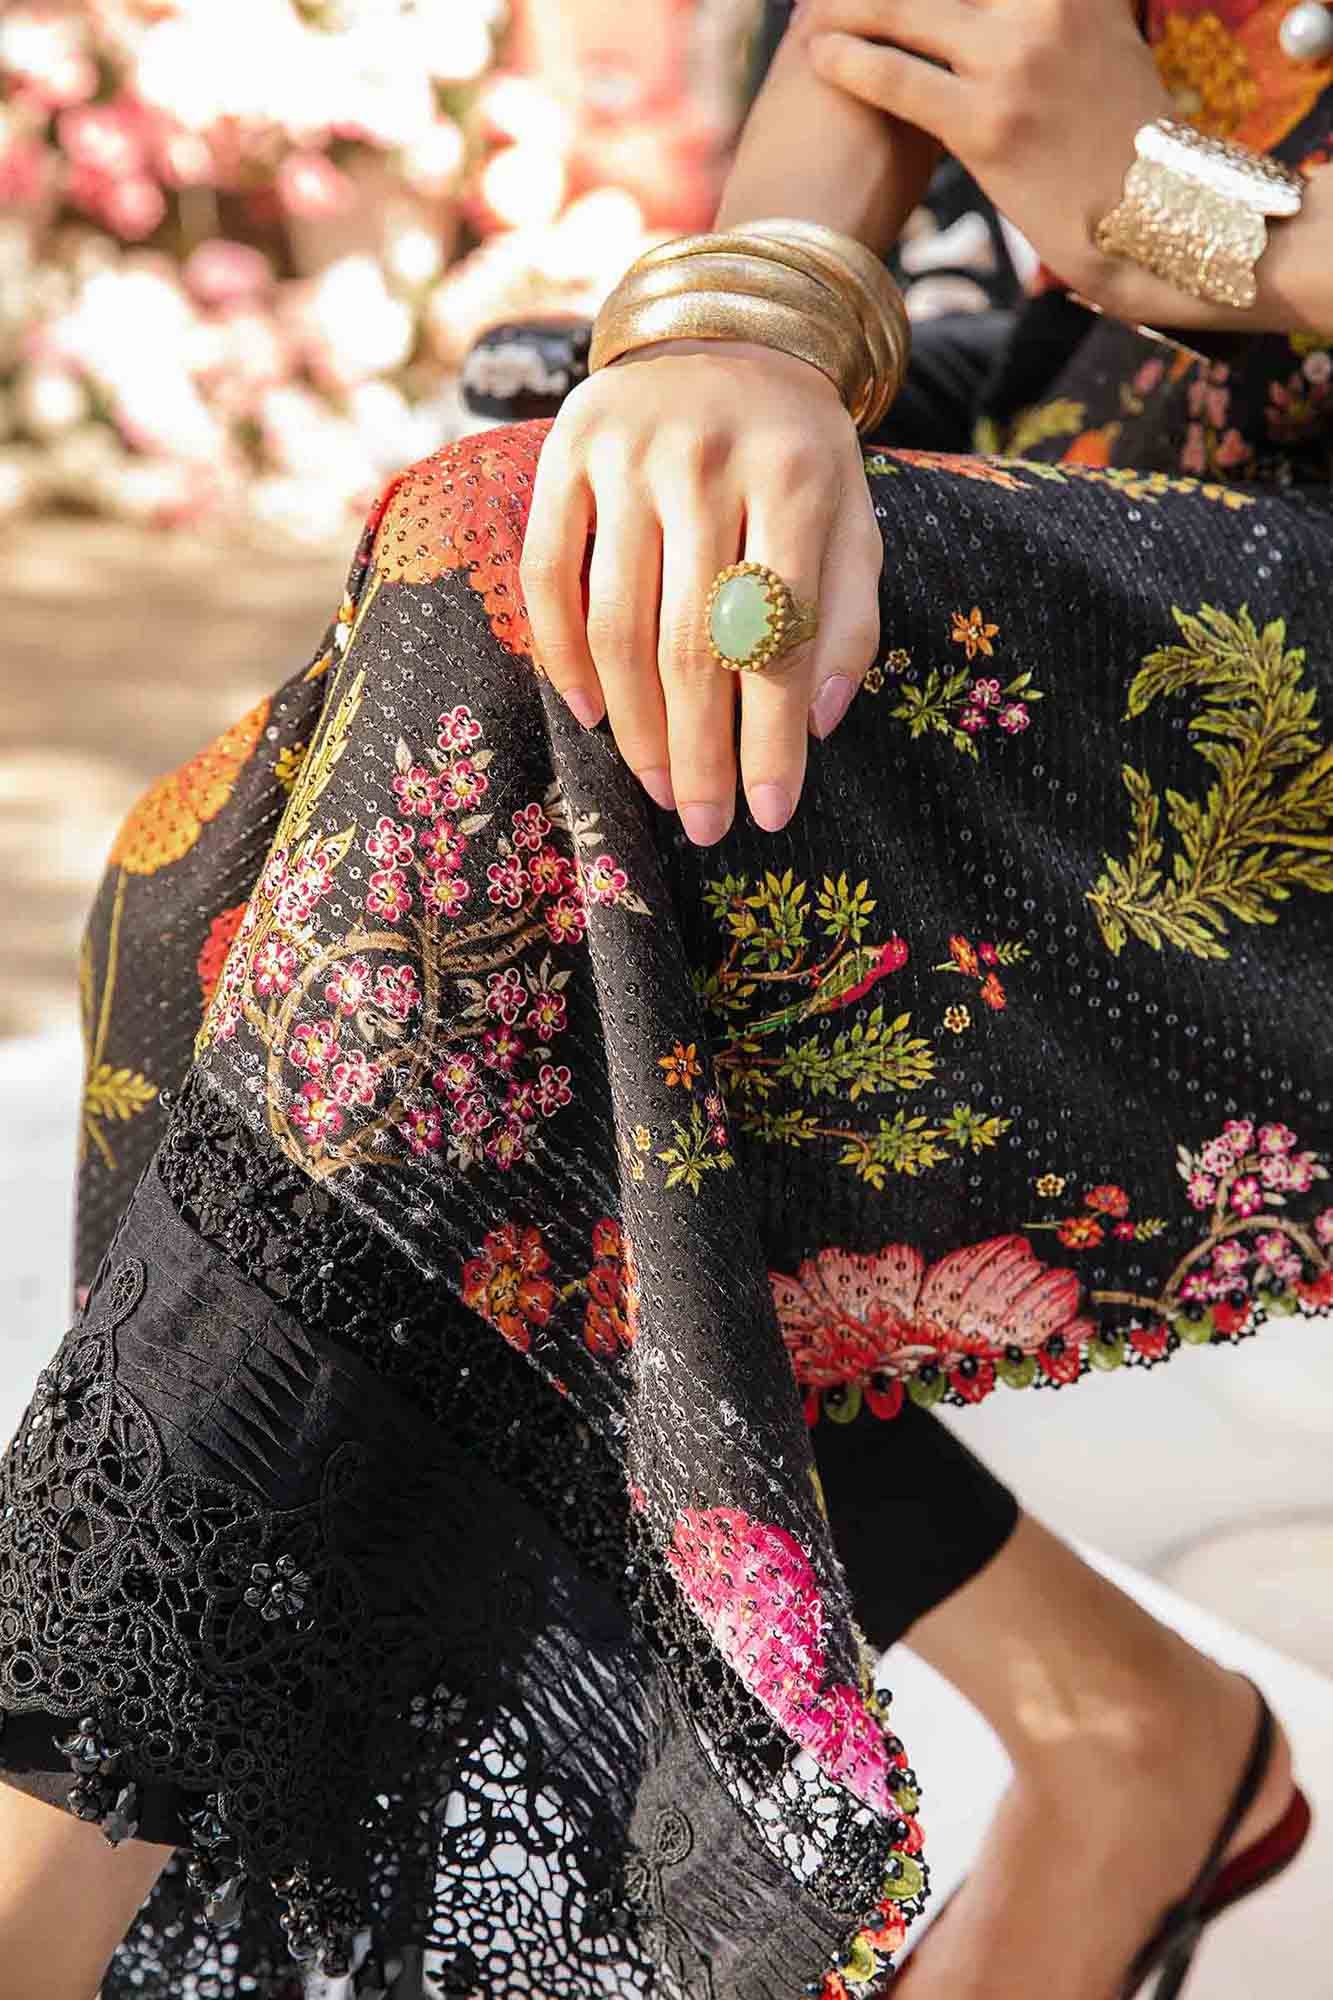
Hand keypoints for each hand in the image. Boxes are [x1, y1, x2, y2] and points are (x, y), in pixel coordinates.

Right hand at [521, 340, 882, 844]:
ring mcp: (627, 454)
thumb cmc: (797, 449)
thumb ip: (849, 615)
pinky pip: (548, 576)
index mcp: (796, 476)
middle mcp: (708, 461)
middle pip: (692, 642)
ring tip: (661, 786)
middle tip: (704, 823)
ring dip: (636, 724)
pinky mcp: (564, 451)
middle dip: (700, 750)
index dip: (772, 737)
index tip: (768, 813)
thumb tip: (819, 722)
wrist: (723, 326)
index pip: (780, 636)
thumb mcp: (853, 516)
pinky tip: (591, 716)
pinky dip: (562, 657)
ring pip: (618, 622)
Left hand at [799, 0, 1179, 313]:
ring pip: (908, 13)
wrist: (1157, 217)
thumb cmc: (1124, 137)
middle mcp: (1045, 7)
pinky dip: (850, 63)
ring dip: (853, 9)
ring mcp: (1015, 63)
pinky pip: (899, 80)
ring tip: (815, 12)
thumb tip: (1019, 3)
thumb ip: (1064, 6)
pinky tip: (819, 56)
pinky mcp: (988, 124)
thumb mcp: (1109, 38)